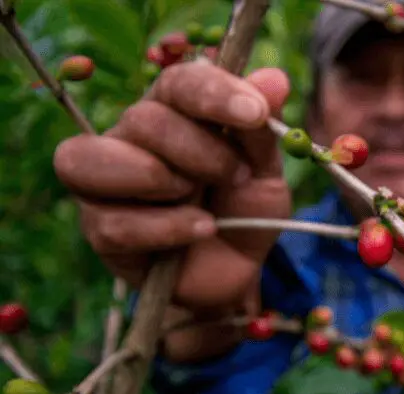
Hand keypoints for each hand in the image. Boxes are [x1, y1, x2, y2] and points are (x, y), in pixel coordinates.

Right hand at [52, 60, 292, 310]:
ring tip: (203, 202)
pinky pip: (113, 222)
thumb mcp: (266, 170)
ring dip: (161, 180)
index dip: (215, 93)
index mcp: (172, 110)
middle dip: (201, 151)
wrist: (237, 269)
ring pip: (93, 159)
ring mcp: (104, 182)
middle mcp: (129, 137)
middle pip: (143, 120)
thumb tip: (275, 79)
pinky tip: (202, 230)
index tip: (255, 114)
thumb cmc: (245, 209)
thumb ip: (263, 129)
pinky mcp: (99, 229)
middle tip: (237, 176)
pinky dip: (167, 228)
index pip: (177, 82)